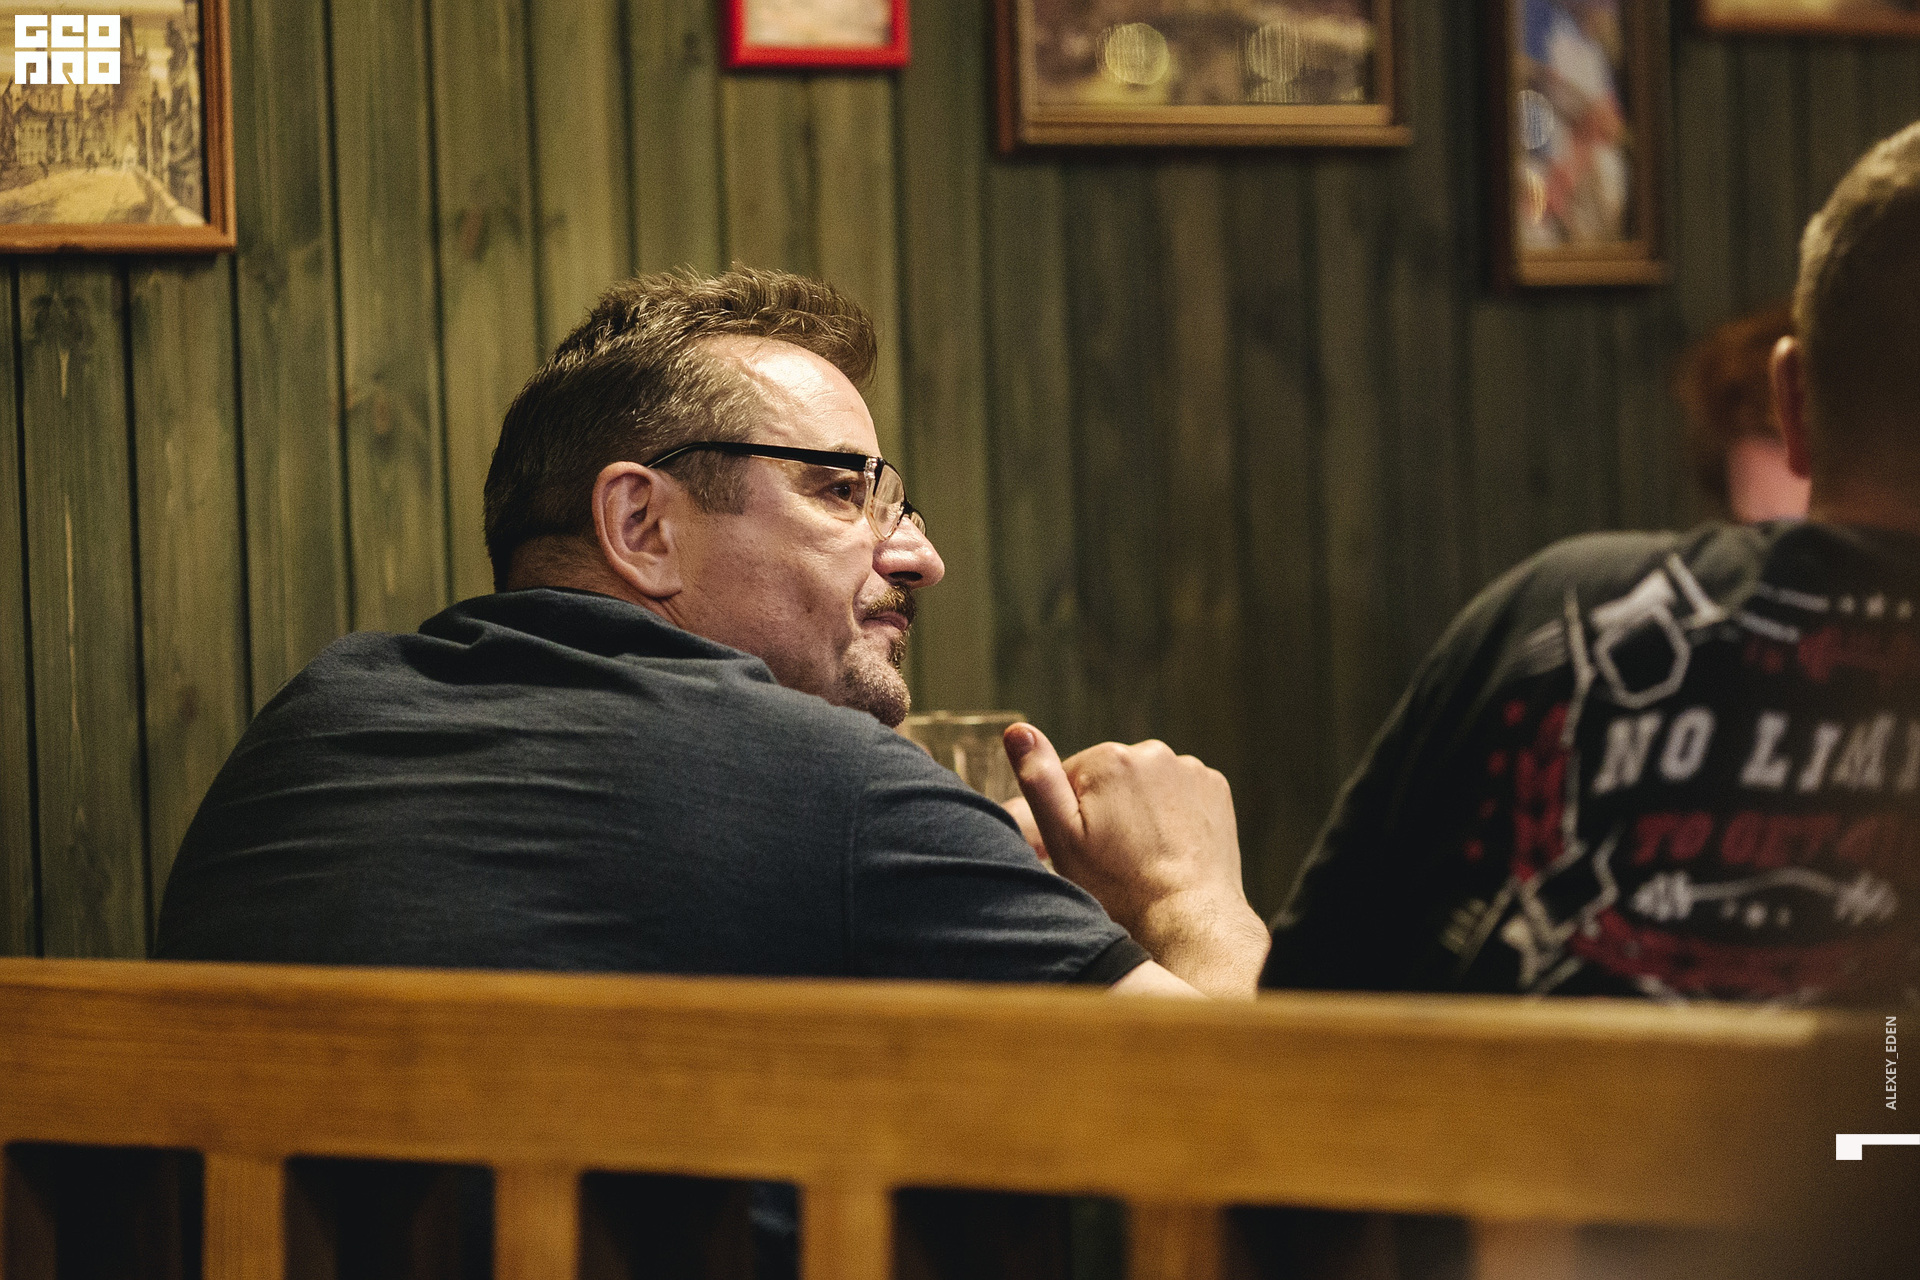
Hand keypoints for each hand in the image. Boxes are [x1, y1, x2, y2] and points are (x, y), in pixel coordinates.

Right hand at [1003, 724, 1268, 997]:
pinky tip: (1169, 845)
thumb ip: (1039, 779)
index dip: (1071, 813)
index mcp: (1109, 759)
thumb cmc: (1119, 886)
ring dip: (1140, 808)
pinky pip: (1181, 791)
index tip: (1083, 847)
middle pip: (1112, 776)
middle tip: (1112, 855)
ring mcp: (1190, 769)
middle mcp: (1153, 752)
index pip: (1073, 775)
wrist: (1188, 917)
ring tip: (1142, 854)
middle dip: (1107, 807)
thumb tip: (1018, 731)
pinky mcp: (1215, 788)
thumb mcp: (1063, 838)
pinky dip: (1173, 812)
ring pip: (1148, 783)